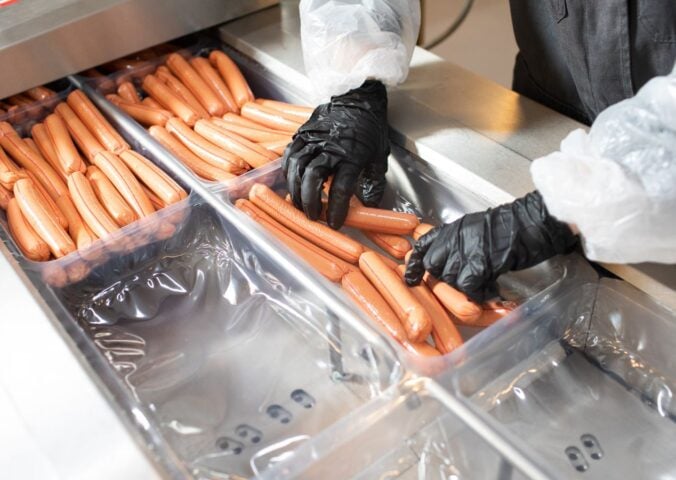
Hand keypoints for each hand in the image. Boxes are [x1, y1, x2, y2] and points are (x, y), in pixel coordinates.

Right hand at [282, 80, 389, 228]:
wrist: (358, 96)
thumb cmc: (370, 128)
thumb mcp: (379, 157)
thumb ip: (373, 183)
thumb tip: (369, 206)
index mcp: (352, 156)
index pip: (340, 189)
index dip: (336, 210)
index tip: (335, 223)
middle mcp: (329, 148)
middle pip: (312, 179)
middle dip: (309, 202)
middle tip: (312, 216)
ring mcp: (313, 139)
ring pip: (297, 168)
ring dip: (296, 190)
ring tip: (300, 203)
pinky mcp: (302, 134)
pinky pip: (289, 156)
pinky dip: (288, 172)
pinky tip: (292, 183)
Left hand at [404, 191, 578, 301]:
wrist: (531, 222)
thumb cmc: (511, 226)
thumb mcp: (475, 230)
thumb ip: (459, 244)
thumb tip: (453, 264)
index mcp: (451, 229)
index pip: (422, 245)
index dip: (415, 264)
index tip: (411, 278)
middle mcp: (453, 238)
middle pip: (434, 266)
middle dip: (445, 281)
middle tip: (465, 286)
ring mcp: (465, 250)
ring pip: (451, 279)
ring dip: (465, 290)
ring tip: (484, 289)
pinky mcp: (479, 263)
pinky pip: (470, 286)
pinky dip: (480, 294)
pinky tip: (493, 291)